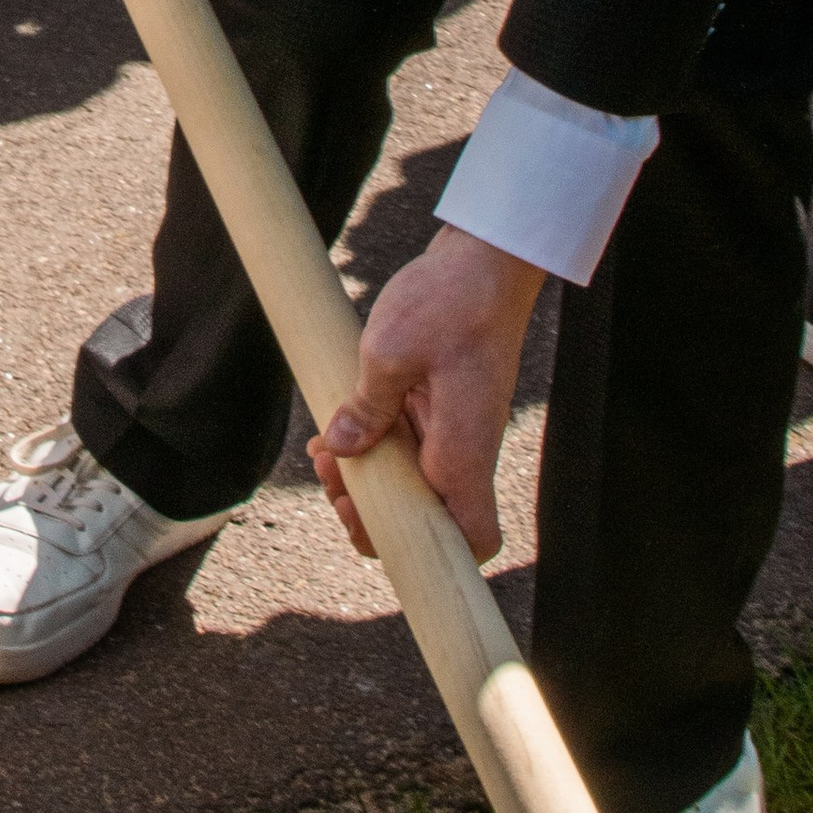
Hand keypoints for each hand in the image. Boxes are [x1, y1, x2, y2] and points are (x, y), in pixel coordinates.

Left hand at [307, 224, 548, 565]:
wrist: (488, 256)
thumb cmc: (450, 299)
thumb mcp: (390, 350)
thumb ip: (366, 407)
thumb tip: (343, 448)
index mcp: (464, 450)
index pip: (472, 538)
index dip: (430, 555)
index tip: (372, 527)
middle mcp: (467, 448)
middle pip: (431, 517)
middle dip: (376, 513)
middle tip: (331, 488)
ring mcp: (459, 428)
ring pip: (416, 480)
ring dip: (370, 478)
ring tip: (324, 457)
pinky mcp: (448, 405)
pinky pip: (413, 445)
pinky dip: (378, 445)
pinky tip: (340, 430)